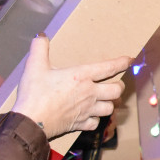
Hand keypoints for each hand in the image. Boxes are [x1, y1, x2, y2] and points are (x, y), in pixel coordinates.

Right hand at [11, 34, 129, 137]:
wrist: (30, 121)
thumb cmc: (35, 93)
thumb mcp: (34, 66)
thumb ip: (40, 48)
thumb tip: (41, 35)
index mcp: (81, 76)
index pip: (108, 67)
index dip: (121, 63)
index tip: (129, 60)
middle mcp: (89, 93)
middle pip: (116, 90)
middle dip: (119, 86)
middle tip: (116, 84)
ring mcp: (87, 110)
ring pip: (110, 108)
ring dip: (110, 103)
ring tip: (106, 100)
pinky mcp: (80, 124)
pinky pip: (96, 123)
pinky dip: (96, 120)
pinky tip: (91, 116)